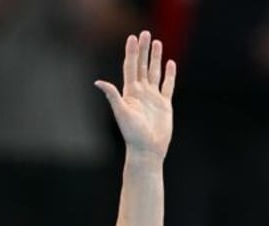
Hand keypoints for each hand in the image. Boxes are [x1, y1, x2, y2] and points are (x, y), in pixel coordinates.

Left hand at [95, 31, 175, 159]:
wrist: (147, 149)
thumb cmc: (133, 134)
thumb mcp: (121, 113)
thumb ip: (112, 96)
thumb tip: (98, 82)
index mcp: (130, 93)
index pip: (130, 67)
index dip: (132, 52)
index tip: (132, 37)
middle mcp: (141, 93)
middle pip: (142, 66)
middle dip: (144, 50)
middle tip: (145, 33)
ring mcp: (153, 98)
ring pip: (154, 72)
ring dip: (155, 58)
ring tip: (157, 42)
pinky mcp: (164, 104)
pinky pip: (168, 85)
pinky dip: (169, 74)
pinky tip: (170, 63)